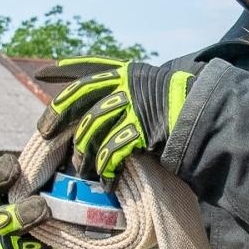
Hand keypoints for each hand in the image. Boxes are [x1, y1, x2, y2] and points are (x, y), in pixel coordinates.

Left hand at [37, 57, 192, 181]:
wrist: (206, 116)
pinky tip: (106, 181)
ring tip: (81, 169)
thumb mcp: (151, 90)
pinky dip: (107, 168)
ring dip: (84, 153)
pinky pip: (112, 151)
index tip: (41, 72)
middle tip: (45, 133)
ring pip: (92, 128)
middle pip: (81, 96)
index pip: (89, 67)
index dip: (64, 69)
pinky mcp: (141, 128)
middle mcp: (127, 84)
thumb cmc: (179, 108)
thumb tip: (97, 107)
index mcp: (126, 73)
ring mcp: (133, 105)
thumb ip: (126, 93)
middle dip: (59, 114)